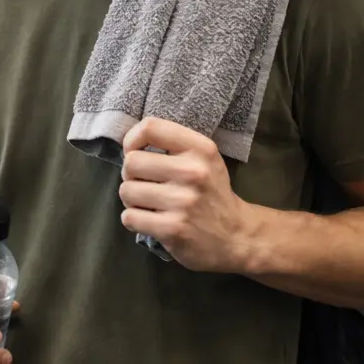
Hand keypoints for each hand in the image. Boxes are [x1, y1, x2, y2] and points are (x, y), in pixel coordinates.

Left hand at [119, 117, 257, 274]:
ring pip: (126, 191)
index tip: (134, 153)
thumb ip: (173, 145)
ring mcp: (183, 202)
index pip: (150, 128)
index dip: (131, 140)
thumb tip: (128, 144)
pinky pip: (129, 217)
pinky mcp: (173, 228)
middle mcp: (193, 172)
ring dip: (131, 200)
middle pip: (132, 162)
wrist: (237, 236)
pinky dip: (134, 220)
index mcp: (200, 149)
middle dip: (131, 176)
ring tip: (149, 204)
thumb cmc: (212, 193)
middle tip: (145, 185)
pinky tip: (150, 221)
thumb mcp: (204, 159)